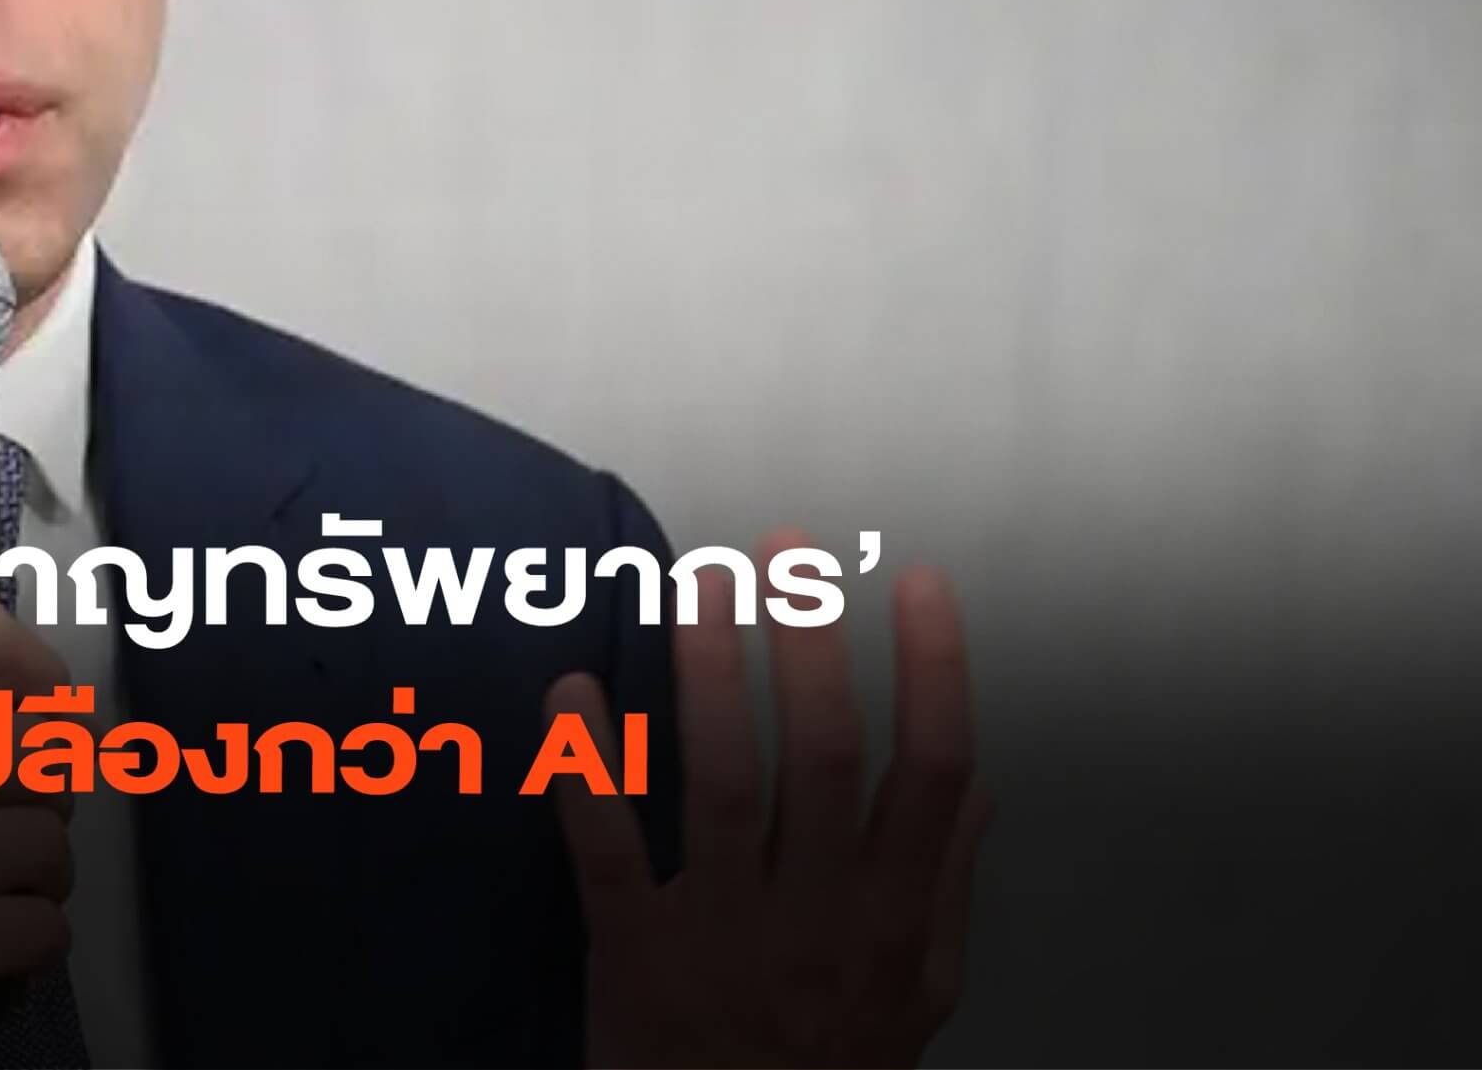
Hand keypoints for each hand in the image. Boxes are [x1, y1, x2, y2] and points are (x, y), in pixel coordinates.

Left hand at [548, 531, 986, 1067]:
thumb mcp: (917, 996)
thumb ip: (943, 884)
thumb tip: (973, 782)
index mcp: (895, 919)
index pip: (933, 774)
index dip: (935, 671)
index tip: (919, 581)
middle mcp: (820, 920)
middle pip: (824, 755)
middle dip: (809, 641)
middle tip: (785, 550)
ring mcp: (724, 936)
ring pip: (722, 781)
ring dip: (709, 671)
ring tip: (698, 583)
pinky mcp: (635, 956)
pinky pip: (608, 851)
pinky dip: (586, 770)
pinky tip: (572, 693)